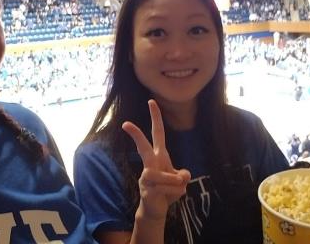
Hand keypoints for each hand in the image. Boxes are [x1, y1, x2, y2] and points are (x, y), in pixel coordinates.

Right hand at [122, 99, 190, 221]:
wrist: (156, 208)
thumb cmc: (167, 188)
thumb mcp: (180, 179)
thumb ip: (183, 174)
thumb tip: (181, 176)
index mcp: (159, 155)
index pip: (157, 133)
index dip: (156, 117)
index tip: (151, 101)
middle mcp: (150, 163)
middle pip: (143, 147)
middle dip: (136, 135)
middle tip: (126, 123)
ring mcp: (146, 176)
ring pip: (167, 176)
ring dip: (175, 183)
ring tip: (176, 187)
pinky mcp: (146, 190)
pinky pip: (168, 189)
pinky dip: (176, 193)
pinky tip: (168, 196)